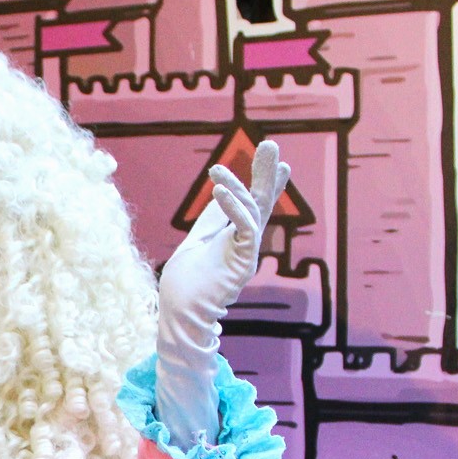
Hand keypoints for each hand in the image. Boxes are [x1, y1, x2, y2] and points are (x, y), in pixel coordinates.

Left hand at [159, 139, 289, 330]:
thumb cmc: (185, 285)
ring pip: (253, 211)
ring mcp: (246, 252)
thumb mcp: (195, 242)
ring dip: (238, 185)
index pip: (253, 203)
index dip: (264, 181)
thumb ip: (210, 220)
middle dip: (266, 173)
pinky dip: (234, 208)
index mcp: (234, 237)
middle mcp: (245, 242)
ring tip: (218, 169)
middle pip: (261, 201)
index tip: (277, 159)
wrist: (180, 314)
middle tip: (270, 144)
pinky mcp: (243, 262)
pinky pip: (245, 228)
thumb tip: (220, 195)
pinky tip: (219, 191)